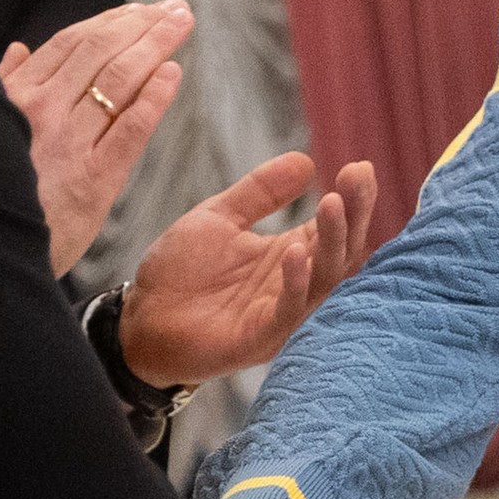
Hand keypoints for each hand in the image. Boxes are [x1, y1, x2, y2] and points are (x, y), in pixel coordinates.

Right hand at [0, 2, 192, 275]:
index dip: (111, 21)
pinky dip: (154, 97)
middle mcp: (42, 112)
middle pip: (101, 52)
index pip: (71, 44)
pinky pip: (131, 129)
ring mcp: (68, 144)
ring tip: (181, 25)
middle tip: (175, 9)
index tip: (141, 9)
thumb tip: (18, 48)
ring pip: (119, 80)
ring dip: (155, 46)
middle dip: (142, 24)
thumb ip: (3, 87)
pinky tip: (173, 74)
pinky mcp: (92, 180)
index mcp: (15, 97)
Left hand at [119, 157, 382, 389]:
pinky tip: (295, 252)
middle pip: (340, 252)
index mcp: (289, 256)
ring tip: (332, 205)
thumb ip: (260, 192)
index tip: (360, 166)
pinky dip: (295, 282)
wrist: (138, 319)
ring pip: (323, 281)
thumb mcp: (219, 218)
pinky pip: (287, 312)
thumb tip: (306, 161)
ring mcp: (280, 314)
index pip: (333, 227)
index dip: (352, 200)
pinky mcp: (257, 338)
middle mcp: (294, 286)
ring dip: (331, 243)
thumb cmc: (179, 273)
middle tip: (357, 179)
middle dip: (354, 215)